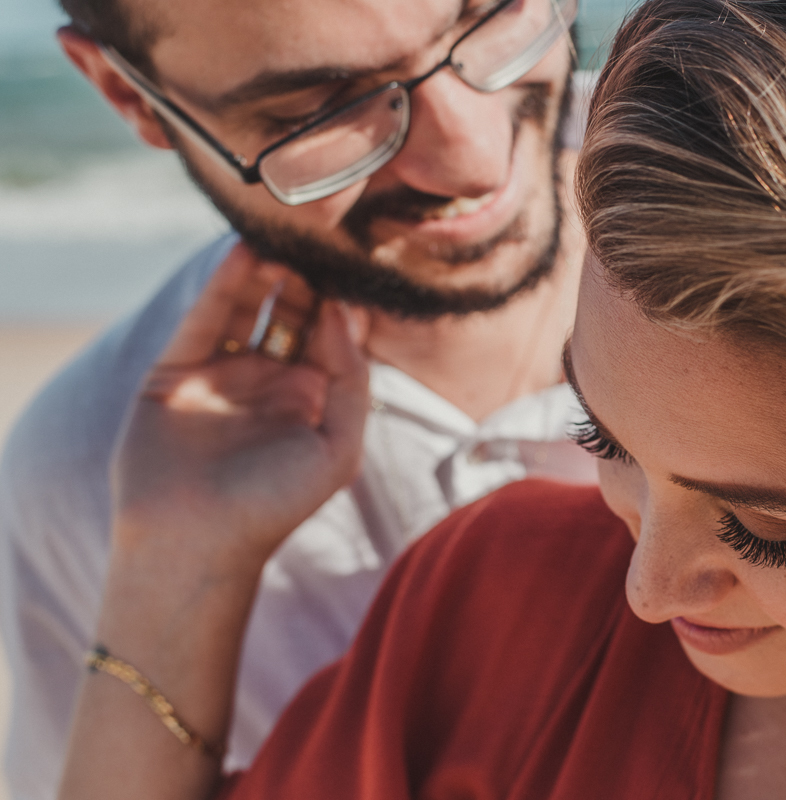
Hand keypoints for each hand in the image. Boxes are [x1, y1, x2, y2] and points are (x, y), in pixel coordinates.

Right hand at [111, 244, 370, 573]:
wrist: (195, 540)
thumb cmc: (275, 503)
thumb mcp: (338, 446)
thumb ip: (351, 380)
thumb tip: (343, 314)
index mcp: (309, 399)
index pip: (329, 335)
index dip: (340, 300)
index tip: (354, 262)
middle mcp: (267, 381)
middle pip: (289, 313)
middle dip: (305, 278)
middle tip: (319, 238)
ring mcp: (221, 374)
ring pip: (246, 308)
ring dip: (265, 273)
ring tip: (284, 237)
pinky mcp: (177, 370)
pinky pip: (204, 318)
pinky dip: (223, 285)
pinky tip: (243, 251)